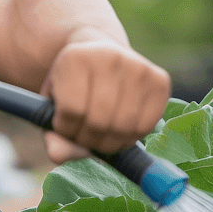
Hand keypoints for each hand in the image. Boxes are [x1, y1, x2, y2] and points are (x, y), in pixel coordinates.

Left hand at [41, 29, 170, 163]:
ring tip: (98, 136)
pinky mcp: (160, 80)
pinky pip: (146, 126)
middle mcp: (109, 57)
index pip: (72, 109)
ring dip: (109, 143)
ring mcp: (138, 67)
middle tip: (82, 136)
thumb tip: (57, 155)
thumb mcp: (53, 102)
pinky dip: (129, 138)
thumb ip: (52, 132)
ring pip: (124, 126)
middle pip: (100, 120)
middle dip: (87, 139)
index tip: (63, 125)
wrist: (101, 55)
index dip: (65, 128)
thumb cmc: (74, 84)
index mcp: (75, 57)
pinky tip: (118, 130)